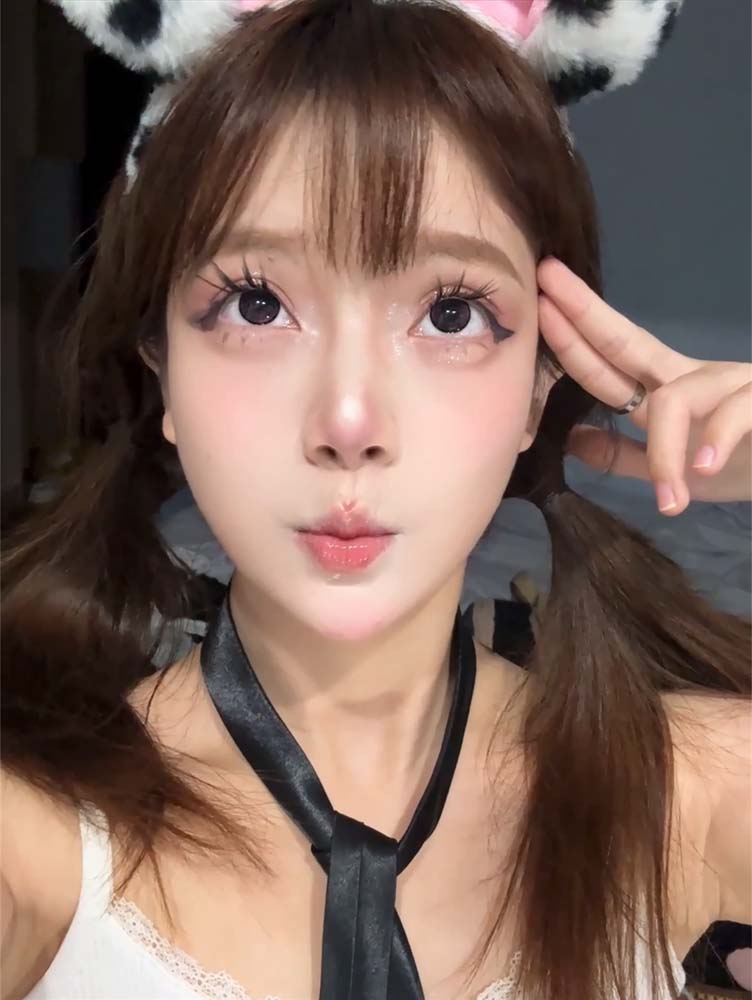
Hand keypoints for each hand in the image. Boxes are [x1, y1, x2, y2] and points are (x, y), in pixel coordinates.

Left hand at [537, 258, 751, 515]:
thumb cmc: (749, 465)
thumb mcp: (678, 470)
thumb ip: (626, 455)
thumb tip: (571, 438)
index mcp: (669, 391)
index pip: (612, 362)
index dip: (574, 337)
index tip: (538, 303)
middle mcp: (694, 377)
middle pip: (629, 341)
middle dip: (586, 313)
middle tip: (547, 280)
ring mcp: (731, 383)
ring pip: (675, 400)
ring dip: (664, 455)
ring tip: (670, 500)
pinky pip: (734, 413)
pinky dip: (718, 439)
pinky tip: (707, 467)